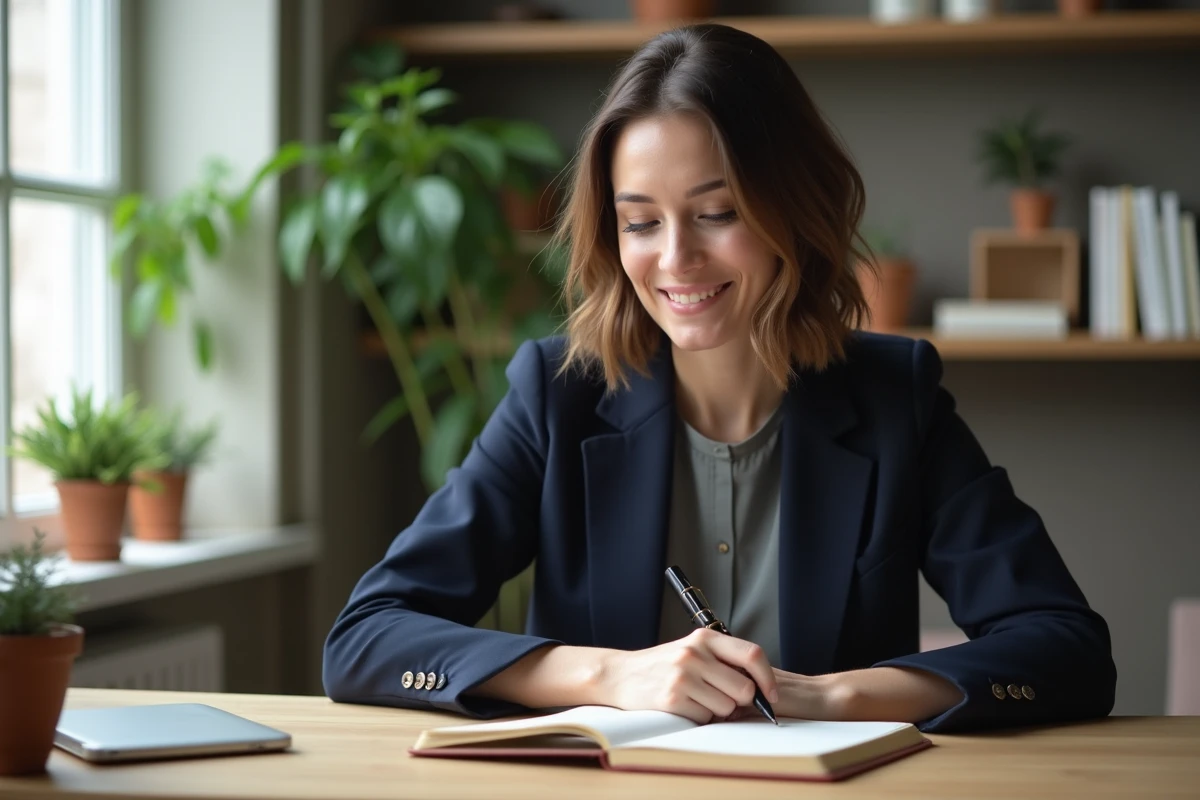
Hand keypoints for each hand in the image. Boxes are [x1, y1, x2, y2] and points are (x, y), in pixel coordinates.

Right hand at [596, 629, 778, 723]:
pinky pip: (705, 718)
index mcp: (704, 637)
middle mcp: (695, 653)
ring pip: (727, 707)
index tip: (771, 695)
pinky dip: (698, 717)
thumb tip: (761, 685)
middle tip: (723, 699)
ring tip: (696, 699)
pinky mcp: (672, 698)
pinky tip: (683, 706)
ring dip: (717, 710)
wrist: (620, 675)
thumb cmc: (663, 665)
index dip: (768, 678)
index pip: (752, 654)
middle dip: (740, 701)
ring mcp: (682, 676)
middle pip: (744, 688)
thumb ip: (722, 660)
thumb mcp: (692, 650)